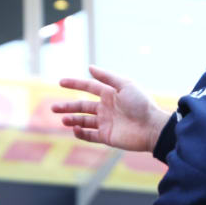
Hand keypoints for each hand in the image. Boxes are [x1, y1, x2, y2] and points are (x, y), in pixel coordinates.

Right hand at [53, 66, 170, 152]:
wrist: (152, 127)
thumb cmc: (141, 104)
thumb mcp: (125, 84)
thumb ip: (107, 77)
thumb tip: (89, 67)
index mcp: (110, 94)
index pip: (88, 87)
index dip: (75, 84)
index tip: (60, 82)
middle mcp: (106, 108)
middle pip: (82, 106)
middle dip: (67, 107)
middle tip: (53, 107)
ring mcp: (106, 123)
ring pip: (83, 121)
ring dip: (72, 120)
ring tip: (63, 120)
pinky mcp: (107, 137)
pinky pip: (90, 135)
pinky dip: (81, 133)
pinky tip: (75, 129)